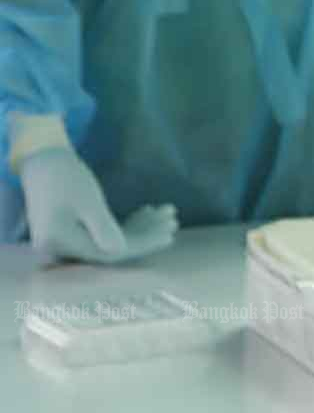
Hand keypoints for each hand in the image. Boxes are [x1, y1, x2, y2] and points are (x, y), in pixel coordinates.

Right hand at [19, 148, 177, 262]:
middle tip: (172, 220)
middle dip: (145, 234)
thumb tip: (119, 252)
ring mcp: (64, 242)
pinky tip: (146, 212)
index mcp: (61, 243)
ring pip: (111, 241)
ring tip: (165, 213)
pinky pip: (102, 234)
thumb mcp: (88, 201)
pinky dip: (125, 224)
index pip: (111, 252)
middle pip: (113, 249)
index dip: (143, 244)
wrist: (42, 159)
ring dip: (139, 227)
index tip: (169, 234)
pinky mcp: (71, 233)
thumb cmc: (66, 176)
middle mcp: (59, 249)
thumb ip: (102, 229)